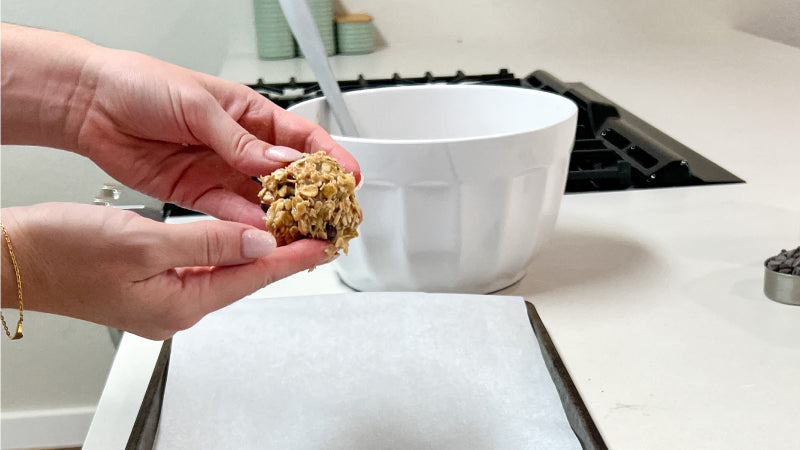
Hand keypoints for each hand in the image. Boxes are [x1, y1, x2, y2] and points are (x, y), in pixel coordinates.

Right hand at [0, 203, 332, 339]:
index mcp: (179, 304)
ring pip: (225, 272)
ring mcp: (163, 299)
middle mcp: (176, 309)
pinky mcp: (150, 285)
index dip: (292, 257)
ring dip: (256, 250)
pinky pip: (202, 267)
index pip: (252, 277)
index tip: (324, 243)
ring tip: (289, 230)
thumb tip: (256, 243)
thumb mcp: (143, 242)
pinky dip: (225, 248)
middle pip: (244, 279)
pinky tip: (238, 236)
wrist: (13, 257)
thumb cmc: (62, 252)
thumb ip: (207, 242)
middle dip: (282, 255)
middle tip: (316, 233)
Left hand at [72, 47, 359, 227]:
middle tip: (329, 215)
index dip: (329, 158)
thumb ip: (239, 140)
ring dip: (280, 216)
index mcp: (249, 113)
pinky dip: (244, 224)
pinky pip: (228, 212)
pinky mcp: (197, 193)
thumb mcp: (198, 106)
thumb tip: (280, 161)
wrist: (90, 103)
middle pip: (287, 175)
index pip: (301, 137)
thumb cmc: (141, 84)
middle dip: (311, 196)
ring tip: (299, 231)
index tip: (348, 178)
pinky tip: (258, 231)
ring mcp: (219, 170)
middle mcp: (240, 145)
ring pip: (261, 199)